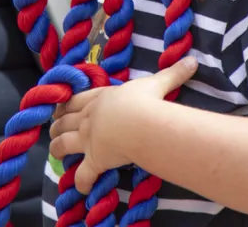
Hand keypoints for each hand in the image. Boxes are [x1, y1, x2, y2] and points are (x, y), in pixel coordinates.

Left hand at [49, 55, 197, 194]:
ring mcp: (89, 139)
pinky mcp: (94, 160)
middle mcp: (89, 118)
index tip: (59, 106)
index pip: (75, 99)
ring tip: (56, 152)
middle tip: (54, 129)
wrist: (140, 122)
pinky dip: (81, 181)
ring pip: (63, 144)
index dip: (66, 103)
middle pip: (64, 121)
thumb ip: (173, 72)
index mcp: (100, 98)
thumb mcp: (157, 83)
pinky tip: (82, 186)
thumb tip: (193, 60)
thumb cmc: (145, 100)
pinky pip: (83, 175)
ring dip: (58, 148)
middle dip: (57, 125)